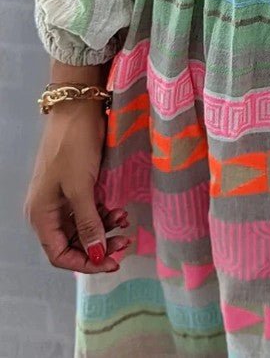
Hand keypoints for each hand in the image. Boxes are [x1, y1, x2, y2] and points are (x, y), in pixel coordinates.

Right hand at [24, 98, 130, 273]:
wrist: (78, 109)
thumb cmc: (74, 147)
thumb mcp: (81, 188)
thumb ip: (88, 223)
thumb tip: (94, 256)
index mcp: (41, 215)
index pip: (59, 254)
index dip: (85, 263)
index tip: (111, 262)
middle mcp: (49, 210)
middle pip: (73, 242)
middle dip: (98, 246)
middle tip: (125, 243)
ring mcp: (63, 197)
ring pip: (84, 226)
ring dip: (104, 229)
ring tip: (125, 221)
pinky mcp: (76, 185)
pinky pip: (90, 209)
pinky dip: (104, 213)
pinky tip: (119, 210)